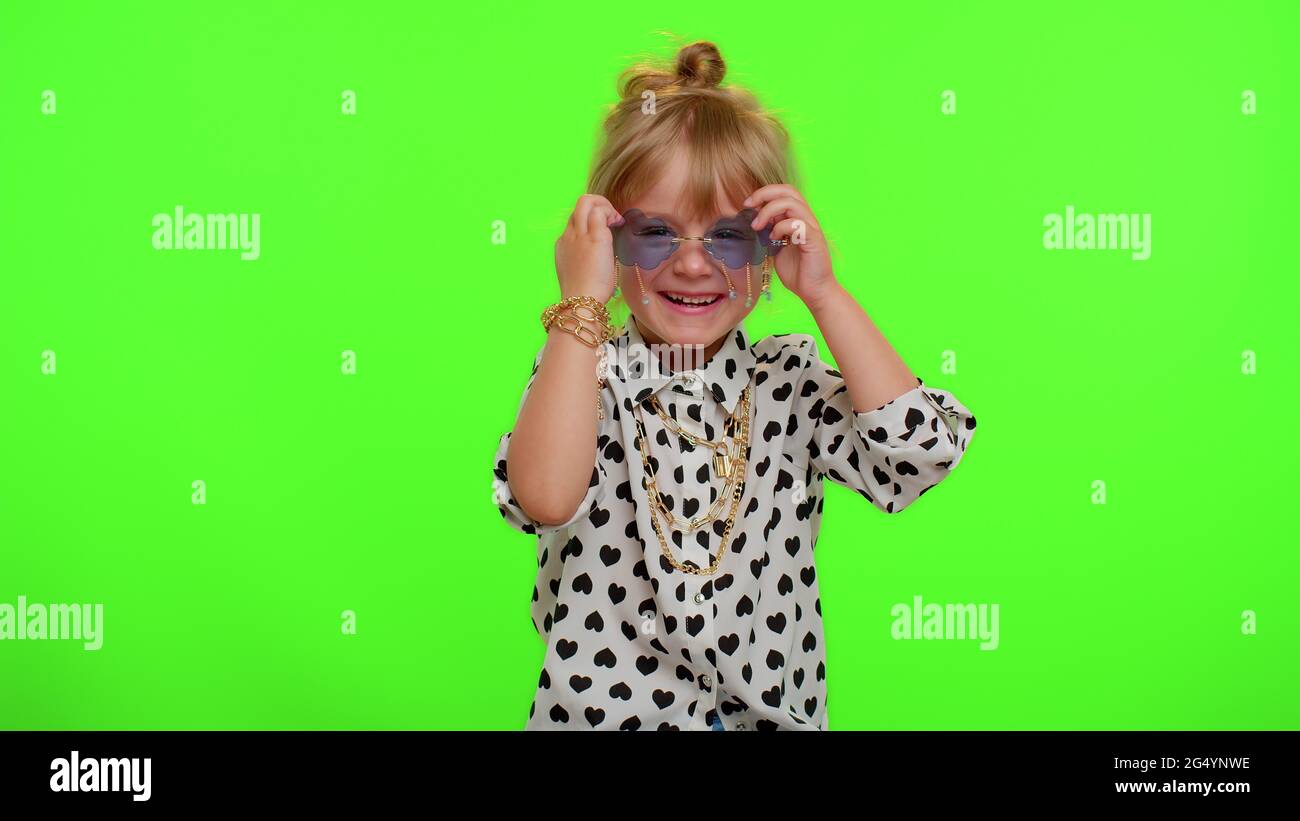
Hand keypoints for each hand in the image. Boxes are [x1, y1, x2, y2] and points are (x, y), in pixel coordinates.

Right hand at [555, 194, 623, 302]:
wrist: (581, 301)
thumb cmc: (585, 294)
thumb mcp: (581, 272)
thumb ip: (588, 258)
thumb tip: (605, 254)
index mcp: (564, 245)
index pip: (575, 220)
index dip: (591, 219)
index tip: (607, 228)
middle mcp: (569, 236)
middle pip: (578, 205)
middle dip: (597, 203)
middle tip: (612, 218)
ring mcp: (580, 235)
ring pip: (585, 201)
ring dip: (604, 205)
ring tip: (616, 219)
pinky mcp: (594, 238)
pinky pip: (599, 212)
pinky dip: (610, 212)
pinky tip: (618, 223)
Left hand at [744, 185, 838, 310]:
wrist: (813, 291)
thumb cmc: (797, 272)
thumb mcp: (776, 248)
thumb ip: (770, 233)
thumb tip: (753, 222)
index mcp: (798, 218)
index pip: (783, 192)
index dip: (764, 193)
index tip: (747, 205)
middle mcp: (806, 219)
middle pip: (788, 190)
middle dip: (764, 193)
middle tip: (749, 206)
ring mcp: (812, 228)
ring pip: (792, 202)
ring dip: (769, 210)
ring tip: (757, 226)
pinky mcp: (814, 239)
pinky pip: (797, 223)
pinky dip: (780, 227)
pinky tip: (773, 239)